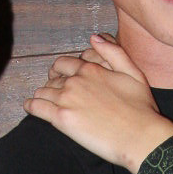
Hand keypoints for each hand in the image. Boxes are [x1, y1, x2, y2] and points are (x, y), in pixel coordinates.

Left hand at [25, 34, 172, 173]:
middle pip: (52, 78)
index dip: (61, 70)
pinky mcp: (61, 119)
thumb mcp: (134, 72)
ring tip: (45, 102)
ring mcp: (67, 99)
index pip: (64, 63)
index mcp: (91, 69)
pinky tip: (31, 107)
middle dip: (52, 84)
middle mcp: (76, 81)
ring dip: (43, 95)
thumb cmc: (141, 107)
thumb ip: (113, 52)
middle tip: (54, 93)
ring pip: (43, 92)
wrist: (139, 136)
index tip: (60, 77)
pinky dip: (31, 106)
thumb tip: (93, 38)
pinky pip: (36, 107)